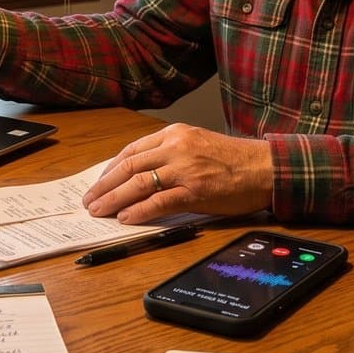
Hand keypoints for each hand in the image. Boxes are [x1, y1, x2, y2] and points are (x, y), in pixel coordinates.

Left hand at [81, 124, 272, 224]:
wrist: (264, 168)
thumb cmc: (233, 160)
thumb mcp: (197, 144)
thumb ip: (169, 154)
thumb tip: (139, 175)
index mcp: (174, 133)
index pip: (131, 150)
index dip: (110, 168)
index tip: (98, 182)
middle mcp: (176, 147)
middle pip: (129, 166)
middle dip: (104, 185)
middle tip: (89, 200)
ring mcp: (185, 169)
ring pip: (138, 183)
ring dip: (113, 199)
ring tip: (100, 211)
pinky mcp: (195, 191)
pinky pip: (159, 201)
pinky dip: (138, 211)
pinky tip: (126, 218)